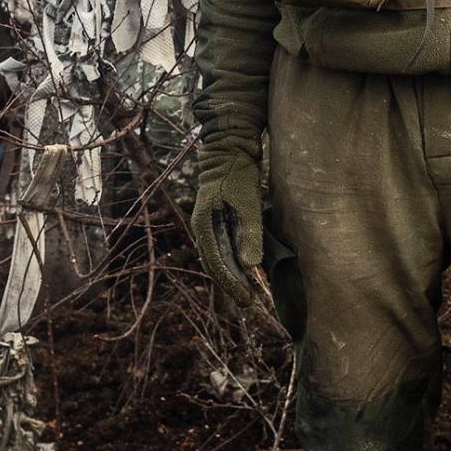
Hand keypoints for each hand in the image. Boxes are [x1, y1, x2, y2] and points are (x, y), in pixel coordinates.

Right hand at [190, 145, 263, 305]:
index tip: (246, 299)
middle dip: (229, 284)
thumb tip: (249, 266)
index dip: (231, 284)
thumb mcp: (247, 201)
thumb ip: (248, 232)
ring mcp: (207, 223)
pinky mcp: (215, 219)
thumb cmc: (238, 172)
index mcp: (204, 225)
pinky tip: (243, 268)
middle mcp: (201, 227)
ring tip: (245, 291)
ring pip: (215, 257)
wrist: (228, 148)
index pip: (216, 263)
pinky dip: (230, 261)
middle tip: (247, 302)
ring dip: (229, 275)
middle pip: (213, 264)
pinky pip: (220, 247)